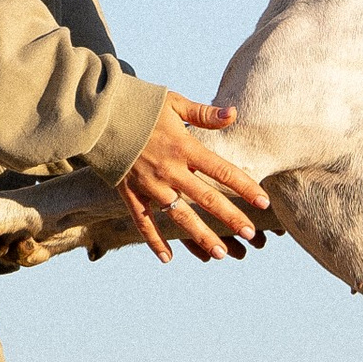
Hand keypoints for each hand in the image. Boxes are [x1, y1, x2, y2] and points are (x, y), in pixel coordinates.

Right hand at [116, 92, 272, 261]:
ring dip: (201, 236)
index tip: (264, 202)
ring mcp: (149, 184)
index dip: (245, 187)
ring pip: (180, 216)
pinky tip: (168, 258)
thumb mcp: (174, 103)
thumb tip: (233, 114)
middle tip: (251, 234)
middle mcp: (170, 170)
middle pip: (207, 199)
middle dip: (231, 218)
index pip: (222, 171)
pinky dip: (154, 241)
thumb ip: (204, 114)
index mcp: (184, 147)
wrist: (98, 113)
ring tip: (221, 254)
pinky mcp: (129, 192)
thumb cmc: (139, 104)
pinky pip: (144, 222)